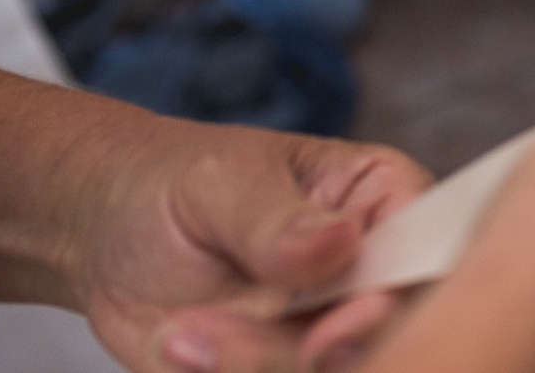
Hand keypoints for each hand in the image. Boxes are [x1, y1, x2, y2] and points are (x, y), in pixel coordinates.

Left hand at [74, 120, 429, 372]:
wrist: (106, 234)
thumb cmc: (175, 181)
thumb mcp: (220, 183)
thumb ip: (275, 218)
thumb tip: (338, 242)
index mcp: (382, 200)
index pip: (428, 250)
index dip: (397, 299)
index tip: (331, 332)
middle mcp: (370, 274)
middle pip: (388, 333)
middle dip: (312, 353)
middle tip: (242, 350)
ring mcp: (327, 331)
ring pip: (330, 371)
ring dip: (251, 366)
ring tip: (178, 333)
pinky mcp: (282, 371)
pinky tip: (174, 344)